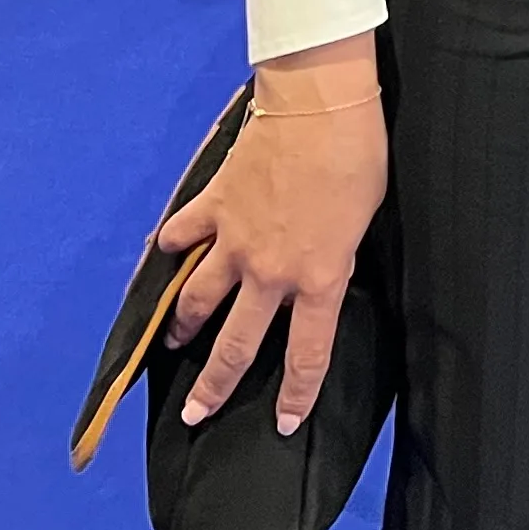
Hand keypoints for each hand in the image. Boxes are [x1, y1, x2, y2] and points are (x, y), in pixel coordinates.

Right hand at [159, 35, 387, 432]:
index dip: (295, 395)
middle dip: (214, 385)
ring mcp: (234, 241)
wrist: (319, 105)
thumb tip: (316, 276)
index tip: (282, 424)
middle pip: (236, 345)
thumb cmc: (358, 157)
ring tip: (172, 342)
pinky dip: (171, 245)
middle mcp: (270, 273)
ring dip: (182, 325)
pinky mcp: (212, 206)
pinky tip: (164, 252)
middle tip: (194, 414)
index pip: (307, 356)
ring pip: (196, 300)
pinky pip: (182, 235)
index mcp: (319, 279)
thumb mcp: (363, 222)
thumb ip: (335, 259)